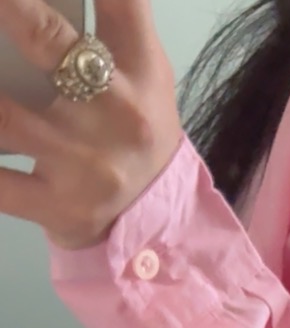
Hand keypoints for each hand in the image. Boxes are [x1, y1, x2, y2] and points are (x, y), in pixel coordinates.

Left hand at [0, 0, 180, 249]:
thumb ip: (111, 20)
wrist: (158, 227)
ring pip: (4, 117)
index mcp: (141, 70)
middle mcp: (116, 111)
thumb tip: (41, 1)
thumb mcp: (144, 73)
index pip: (123, 1)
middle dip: (9, 10)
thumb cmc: (135, 134)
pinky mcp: (59, 204)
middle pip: (47, 39)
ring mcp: (84, 161)